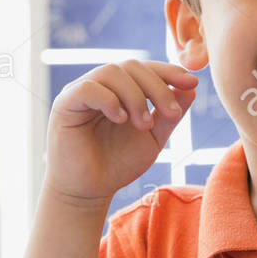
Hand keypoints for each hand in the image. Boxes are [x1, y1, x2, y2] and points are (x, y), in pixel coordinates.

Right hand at [43, 60, 197, 206]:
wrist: (90, 191)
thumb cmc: (118, 164)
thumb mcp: (153, 137)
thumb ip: (169, 114)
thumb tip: (191, 87)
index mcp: (120, 89)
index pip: (145, 68)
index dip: (169, 71)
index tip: (191, 82)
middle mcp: (100, 85)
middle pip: (131, 66)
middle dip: (157, 86)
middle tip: (171, 114)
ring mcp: (80, 92)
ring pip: (111, 72)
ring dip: (135, 96)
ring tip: (143, 124)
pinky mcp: (64, 104)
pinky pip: (88, 88)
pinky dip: (109, 100)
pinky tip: (120, 119)